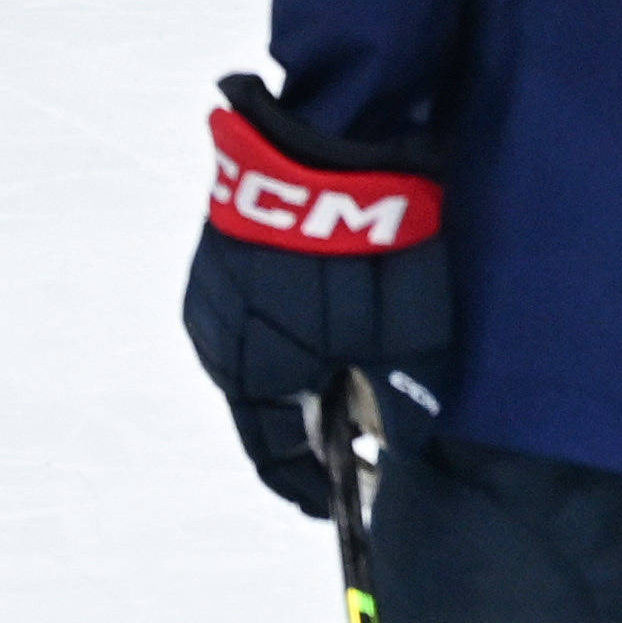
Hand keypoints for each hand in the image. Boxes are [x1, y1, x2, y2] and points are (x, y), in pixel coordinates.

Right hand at [181, 76, 454, 525]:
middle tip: (369, 423)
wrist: (328, 130)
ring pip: (258, 355)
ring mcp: (213, 289)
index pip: (274, 457)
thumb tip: (395, 446)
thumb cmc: (369, 241)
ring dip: (302, 367)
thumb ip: (401, 398)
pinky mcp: (222, 246)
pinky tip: (331, 309)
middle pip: (265, 405)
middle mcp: (217, 341)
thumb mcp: (408, 330)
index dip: (315, 483)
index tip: (354, 493)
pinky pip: (255, 311)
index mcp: (251, 373)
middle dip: (314, 421)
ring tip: (357, 363)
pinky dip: (292, 325)